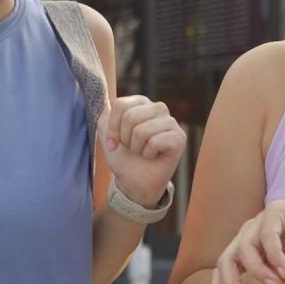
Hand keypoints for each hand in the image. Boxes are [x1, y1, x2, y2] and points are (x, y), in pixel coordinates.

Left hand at [101, 94, 184, 210]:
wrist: (135, 181)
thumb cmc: (123, 157)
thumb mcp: (107, 135)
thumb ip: (105, 116)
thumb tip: (105, 101)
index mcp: (140, 103)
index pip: (120, 104)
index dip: (113, 128)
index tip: (113, 143)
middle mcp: (158, 108)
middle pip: (130, 117)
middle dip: (125, 139)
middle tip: (131, 148)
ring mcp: (170, 122)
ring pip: (142, 130)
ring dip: (137, 147)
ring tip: (142, 151)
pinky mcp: (179, 137)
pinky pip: (156, 141)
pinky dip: (148, 154)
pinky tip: (153, 156)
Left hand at [210, 196, 284, 283]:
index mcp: (247, 251)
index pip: (224, 270)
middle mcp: (249, 234)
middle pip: (226, 260)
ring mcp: (261, 221)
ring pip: (244, 248)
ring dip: (258, 271)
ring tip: (276, 283)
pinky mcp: (277, 210)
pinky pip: (267, 235)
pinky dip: (274, 255)